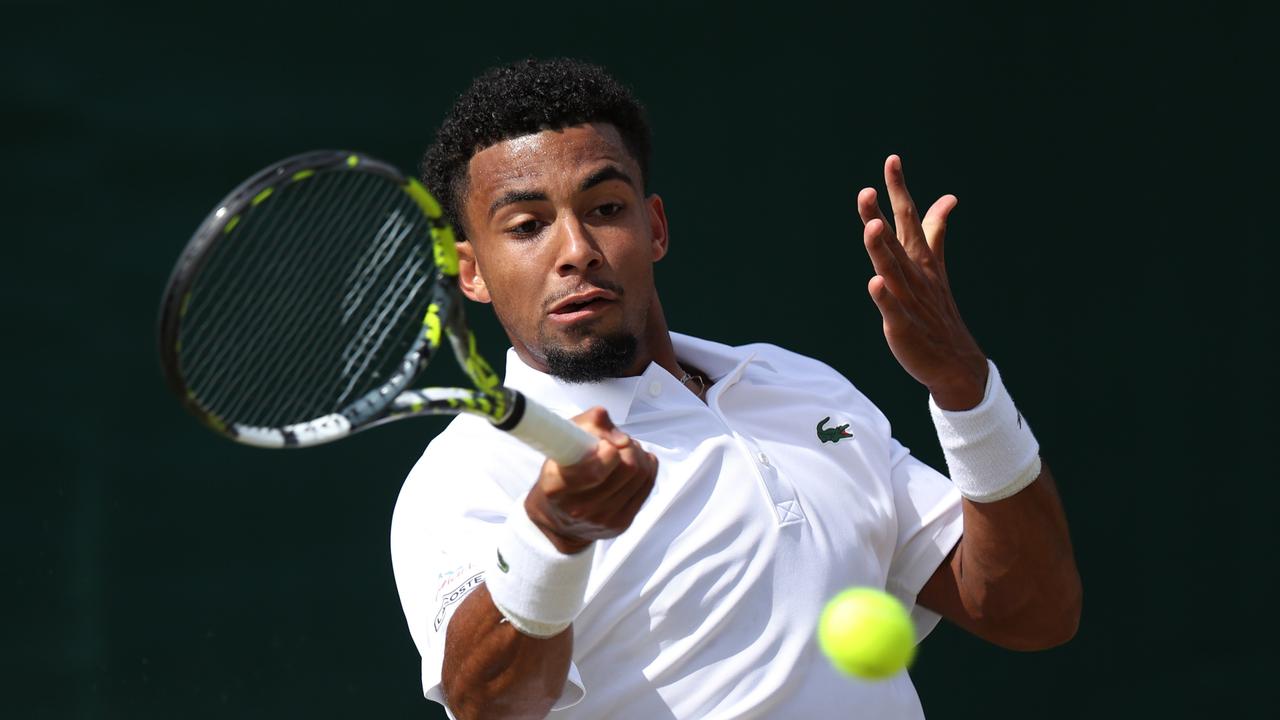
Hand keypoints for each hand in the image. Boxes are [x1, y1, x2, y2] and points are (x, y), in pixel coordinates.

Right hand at [524, 407, 657, 553]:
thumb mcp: (560, 443)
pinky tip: (634, 462)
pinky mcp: (622, 523)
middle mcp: (580, 508)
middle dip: (627, 447)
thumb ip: (587, 425)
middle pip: (628, 468)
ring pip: (641, 474)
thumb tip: (618, 435)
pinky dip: (646, 466)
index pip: (595, 471)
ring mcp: (604, 519)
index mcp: (557, 487)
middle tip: (617, 442)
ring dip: (637, 454)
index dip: (608, 450)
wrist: (559, 521)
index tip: (606, 444)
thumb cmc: (559, 474)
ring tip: (624, 450)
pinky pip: (648, 485)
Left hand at [858, 155, 987, 409]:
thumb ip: (935, 230)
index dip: (899, 190)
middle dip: (881, 215)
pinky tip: (875, 284)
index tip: (892, 160)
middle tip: (866, 191)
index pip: (909, 218)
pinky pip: (893, 311)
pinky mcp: (903, 327)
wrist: (955, 361)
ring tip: (872, 227)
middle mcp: (914, 275)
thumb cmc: (937, 310)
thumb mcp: (935, 265)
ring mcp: (909, 301)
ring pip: (893, 271)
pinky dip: (885, 297)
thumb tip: (947, 198)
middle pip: (896, 240)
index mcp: (920, 260)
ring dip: (882, 250)